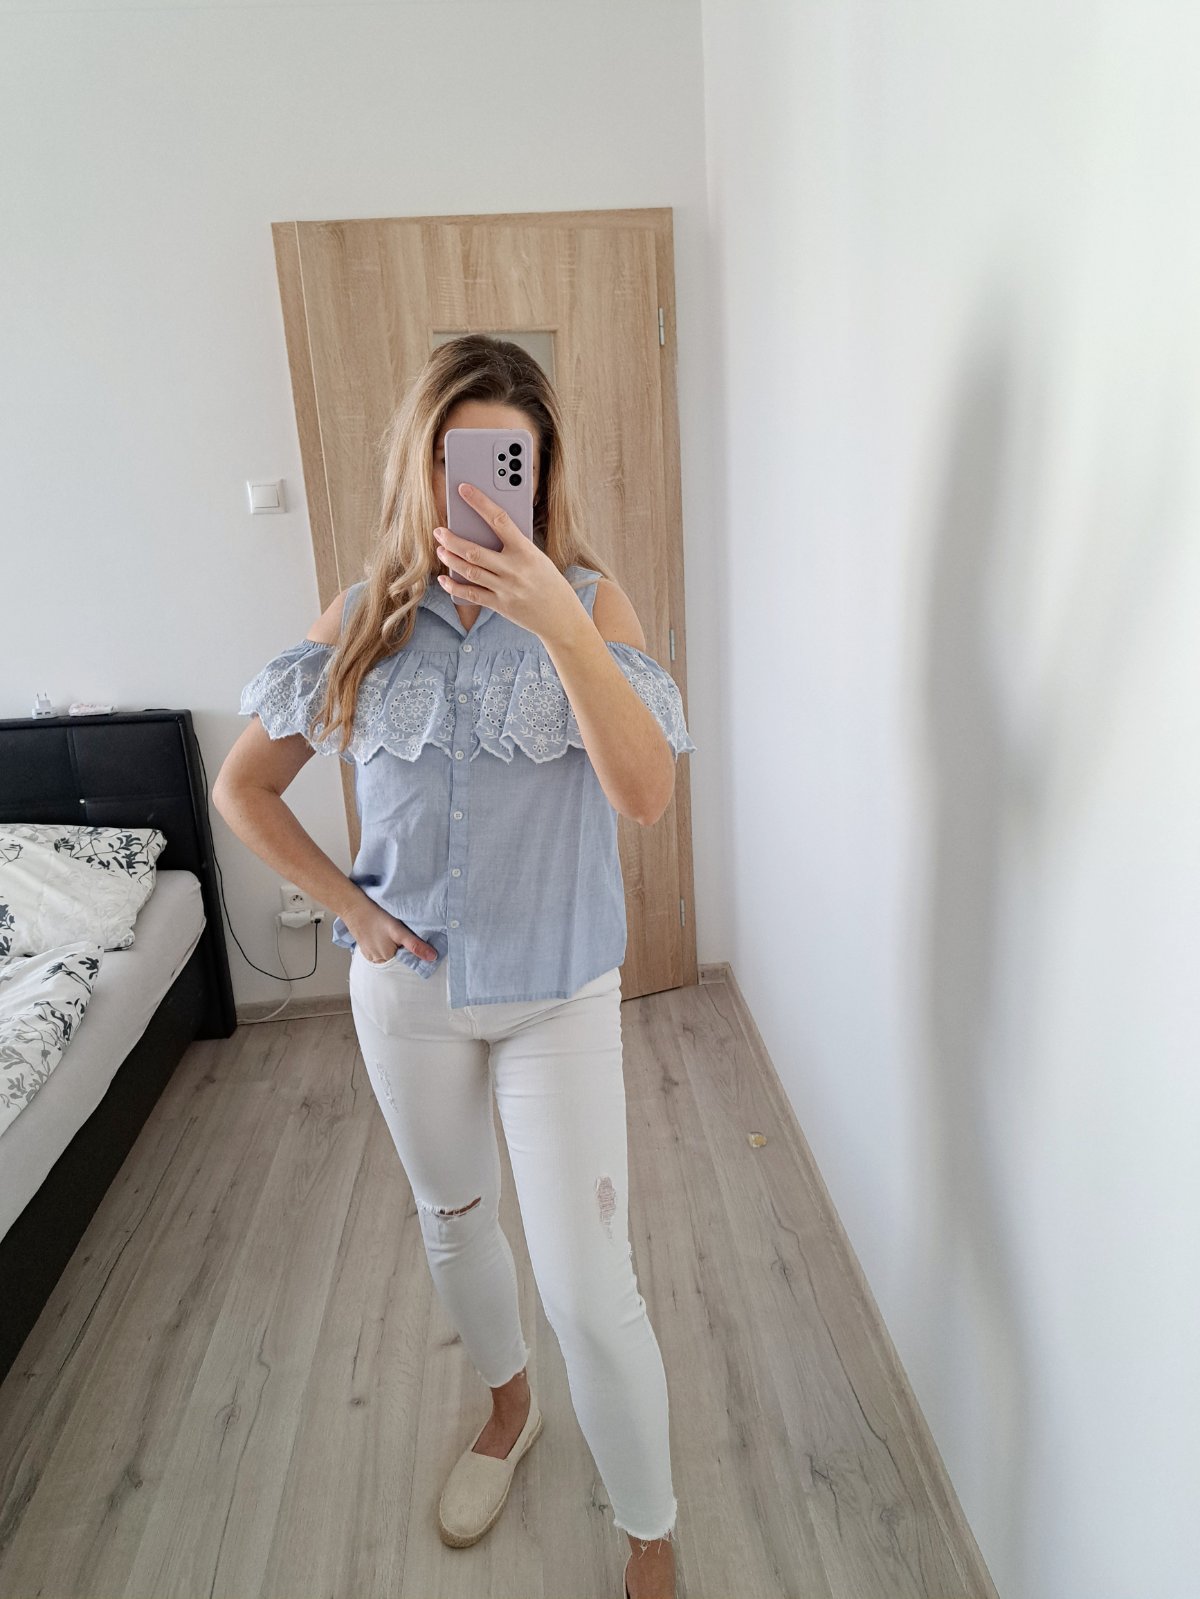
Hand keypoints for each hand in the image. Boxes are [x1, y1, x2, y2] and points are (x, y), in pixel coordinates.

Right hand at [345, 899, 436, 963]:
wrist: (354, 908)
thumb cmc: (376, 917)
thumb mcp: (399, 931)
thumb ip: (415, 945)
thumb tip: (433, 957)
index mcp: (387, 959)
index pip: (407, 962)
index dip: (414, 953)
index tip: (415, 941)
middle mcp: (378, 961)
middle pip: (398, 958)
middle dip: (403, 949)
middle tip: (402, 934)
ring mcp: (370, 956)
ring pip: (389, 954)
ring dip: (393, 947)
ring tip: (392, 934)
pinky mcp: (365, 949)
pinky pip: (379, 951)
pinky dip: (384, 945)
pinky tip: (384, 935)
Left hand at [433, 482, 578, 642]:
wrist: (561, 617)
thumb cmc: (549, 582)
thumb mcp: (537, 557)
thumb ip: (514, 546)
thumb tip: (485, 532)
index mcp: (526, 551)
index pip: (499, 520)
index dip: (479, 502)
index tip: (464, 489)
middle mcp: (514, 569)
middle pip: (475, 551)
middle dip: (452, 539)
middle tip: (439, 531)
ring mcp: (505, 589)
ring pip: (469, 571)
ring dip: (450, 559)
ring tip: (440, 550)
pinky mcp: (499, 605)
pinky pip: (471, 594)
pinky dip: (453, 586)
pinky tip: (444, 578)